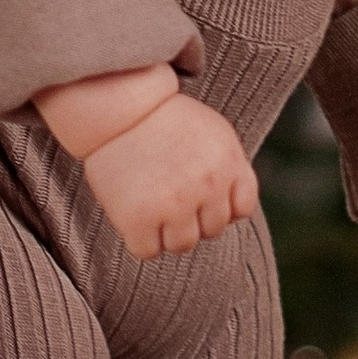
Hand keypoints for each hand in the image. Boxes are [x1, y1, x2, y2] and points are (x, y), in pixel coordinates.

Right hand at [79, 91, 259, 259]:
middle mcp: (207, 185)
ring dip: (167, 230)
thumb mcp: (212, 131)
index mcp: (228, 162)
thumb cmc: (163, 119)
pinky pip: (148, 251)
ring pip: (183, 244)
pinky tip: (132, 212)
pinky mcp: (138, 217)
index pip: (241, 209)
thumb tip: (234, 213)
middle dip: (193, 216)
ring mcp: (173, 203)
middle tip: (167, 189)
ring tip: (150, 201)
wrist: (116, 107)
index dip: (220, 204)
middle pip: (212, 229)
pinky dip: (140, 238)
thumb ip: (230, 168)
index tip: (199, 190)